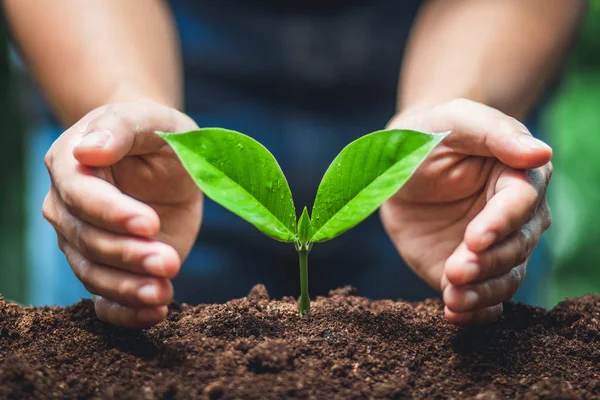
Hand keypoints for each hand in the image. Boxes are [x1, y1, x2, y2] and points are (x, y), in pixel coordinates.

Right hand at [42, 100, 201, 327]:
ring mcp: (84, 241)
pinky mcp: (110, 266)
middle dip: (129, 256)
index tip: (149, 224)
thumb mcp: (150, 119)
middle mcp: (69, 208)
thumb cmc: (156, 132)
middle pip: (88, 241)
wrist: (164, 158)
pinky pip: (105, 299)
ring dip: (129, 289)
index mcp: (72, 166)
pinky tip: (155, 314)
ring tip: (164, 295)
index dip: (113, 214)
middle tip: (169, 262)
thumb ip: (121, 128)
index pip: (82, 197)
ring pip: (94, 274)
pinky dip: (126, 314)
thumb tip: (87, 150)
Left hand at [380, 99, 551, 325]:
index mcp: (520, 176)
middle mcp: (514, 217)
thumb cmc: (431, 133)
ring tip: (453, 300)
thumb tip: (541, 153)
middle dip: (488, 262)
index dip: (501, 223)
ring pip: (504, 277)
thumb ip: (495, 133)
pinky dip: (474, 312)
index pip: (521, 204)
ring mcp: (492, 247)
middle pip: (516, 246)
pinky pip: (483, 298)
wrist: (399, 163)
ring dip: (482, 292)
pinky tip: (454, 315)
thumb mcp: (456, 121)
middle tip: (456, 270)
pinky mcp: (469, 269)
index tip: (476, 238)